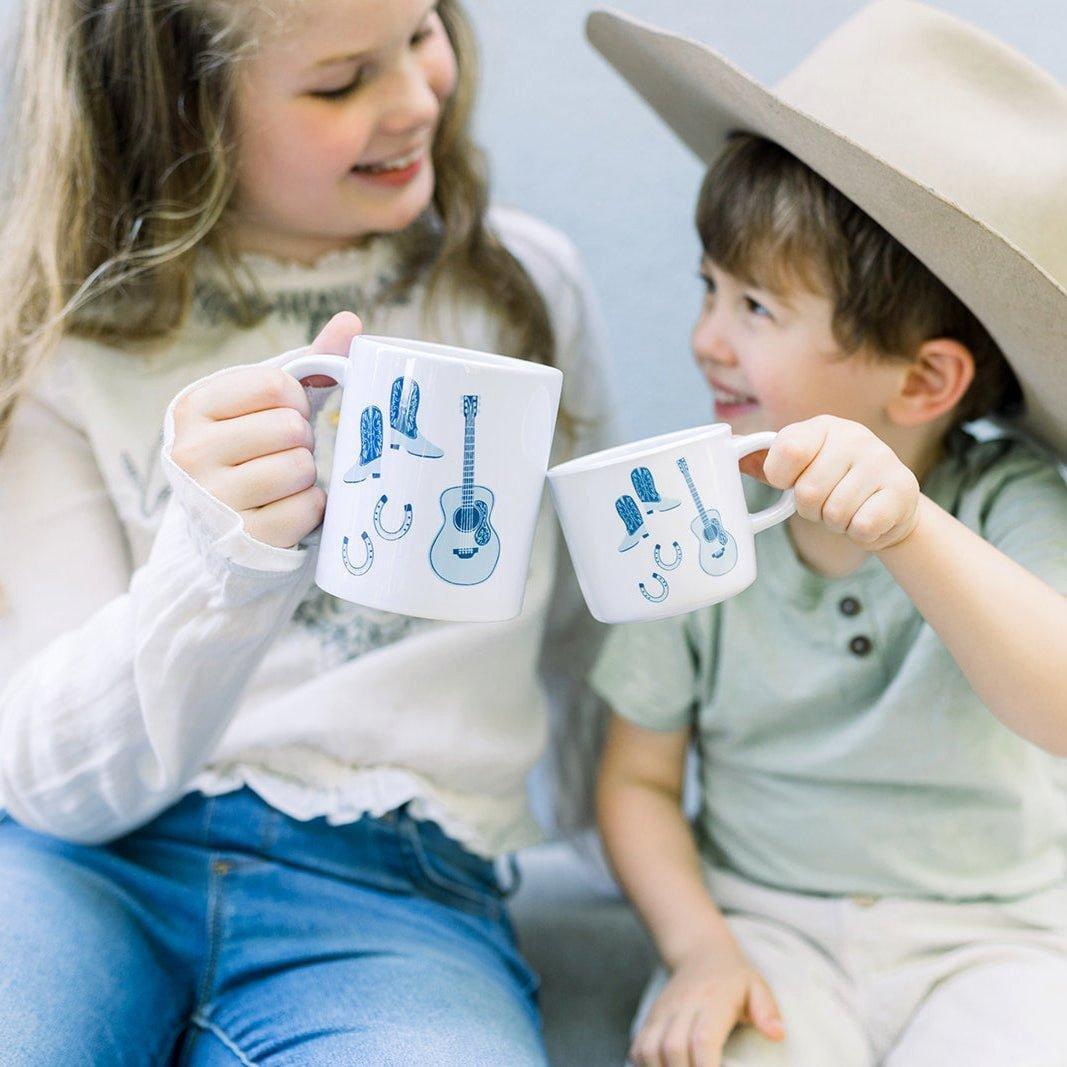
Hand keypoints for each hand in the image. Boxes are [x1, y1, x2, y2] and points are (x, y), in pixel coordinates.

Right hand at [171, 312, 361, 547]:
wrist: (222, 532)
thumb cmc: (250, 454)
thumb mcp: (265, 406)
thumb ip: (309, 364)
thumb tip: (352, 321)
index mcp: (193, 408)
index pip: (274, 385)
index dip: (296, 400)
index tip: (284, 415)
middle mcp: (192, 453)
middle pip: (290, 427)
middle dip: (302, 440)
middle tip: (286, 453)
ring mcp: (214, 500)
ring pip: (300, 467)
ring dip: (307, 475)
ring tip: (285, 482)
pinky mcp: (244, 539)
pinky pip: (307, 508)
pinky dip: (312, 508)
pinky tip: (289, 509)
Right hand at [630, 943, 783, 1066]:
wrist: (699, 953)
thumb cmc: (733, 978)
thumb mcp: (757, 987)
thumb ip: (767, 1010)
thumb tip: (777, 1034)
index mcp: (712, 1001)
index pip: (703, 1039)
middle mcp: (683, 1006)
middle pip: (673, 1049)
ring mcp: (663, 1012)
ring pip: (649, 1049)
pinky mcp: (650, 1018)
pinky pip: (638, 1046)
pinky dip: (645, 1064)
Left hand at [749, 415, 919, 551]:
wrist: (890, 504)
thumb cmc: (834, 485)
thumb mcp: (801, 467)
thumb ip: (767, 462)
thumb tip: (731, 455)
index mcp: (821, 426)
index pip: (785, 453)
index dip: (782, 479)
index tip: (793, 482)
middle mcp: (854, 435)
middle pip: (808, 492)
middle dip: (810, 509)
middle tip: (825, 501)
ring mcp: (881, 460)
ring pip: (834, 513)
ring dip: (835, 522)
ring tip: (847, 508)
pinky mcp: (903, 488)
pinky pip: (861, 526)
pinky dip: (858, 533)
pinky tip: (867, 516)